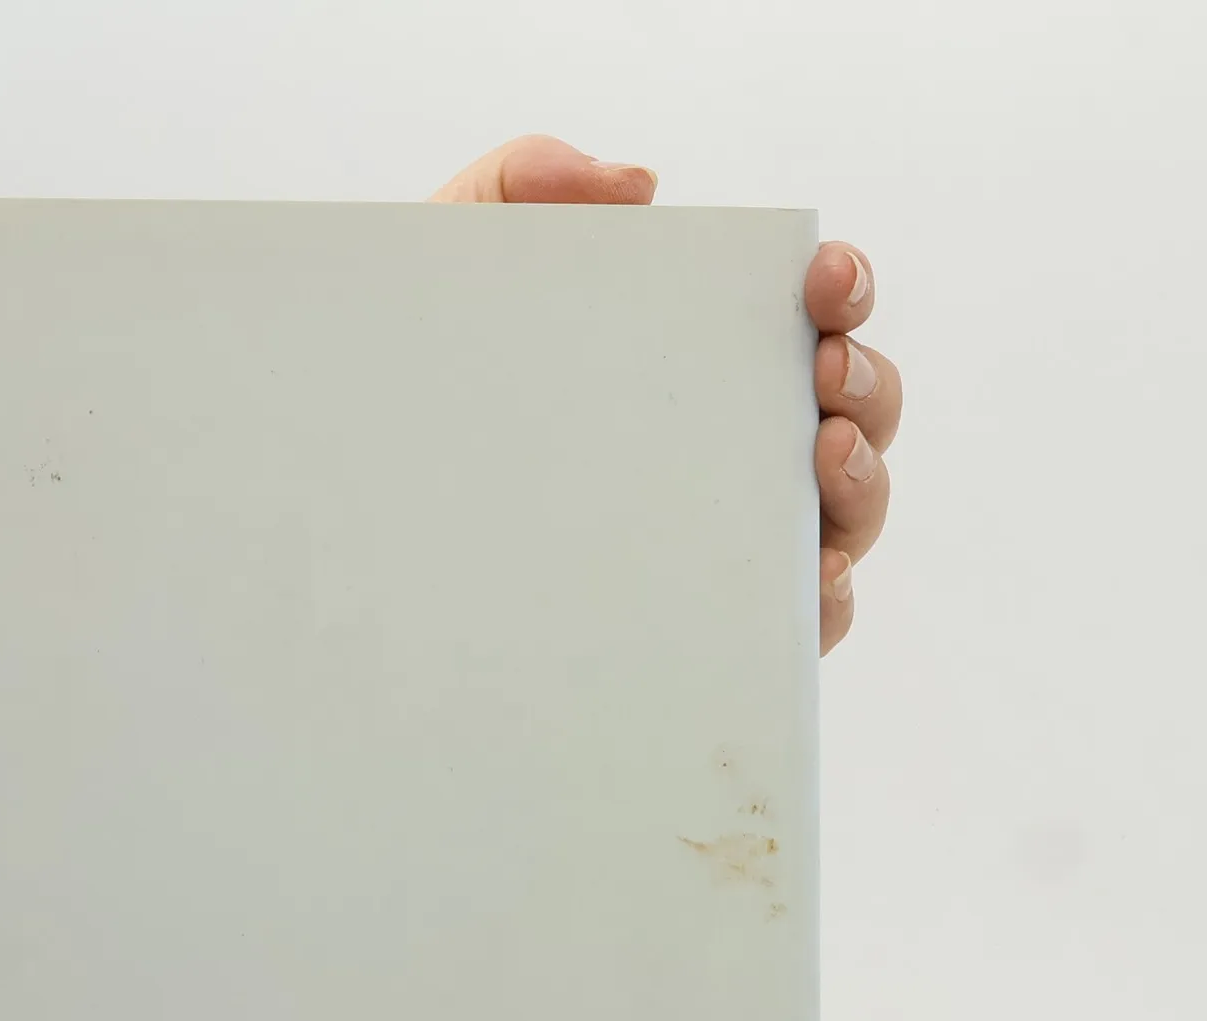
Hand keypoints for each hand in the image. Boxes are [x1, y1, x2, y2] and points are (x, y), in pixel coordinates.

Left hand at [432, 136, 898, 654]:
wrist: (365, 513)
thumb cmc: (426, 390)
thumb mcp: (455, 263)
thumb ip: (526, 183)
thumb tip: (638, 185)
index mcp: (706, 359)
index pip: (814, 316)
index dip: (844, 289)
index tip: (822, 278)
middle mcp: (737, 447)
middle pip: (858, 412)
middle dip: (868, 383)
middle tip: (827, 369)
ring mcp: (736, 538)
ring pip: (848, 513)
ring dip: (863, 481)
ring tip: (825, 454)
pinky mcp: (713, 620)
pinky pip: (802, 623)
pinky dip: (829, 600)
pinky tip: (815, 578)